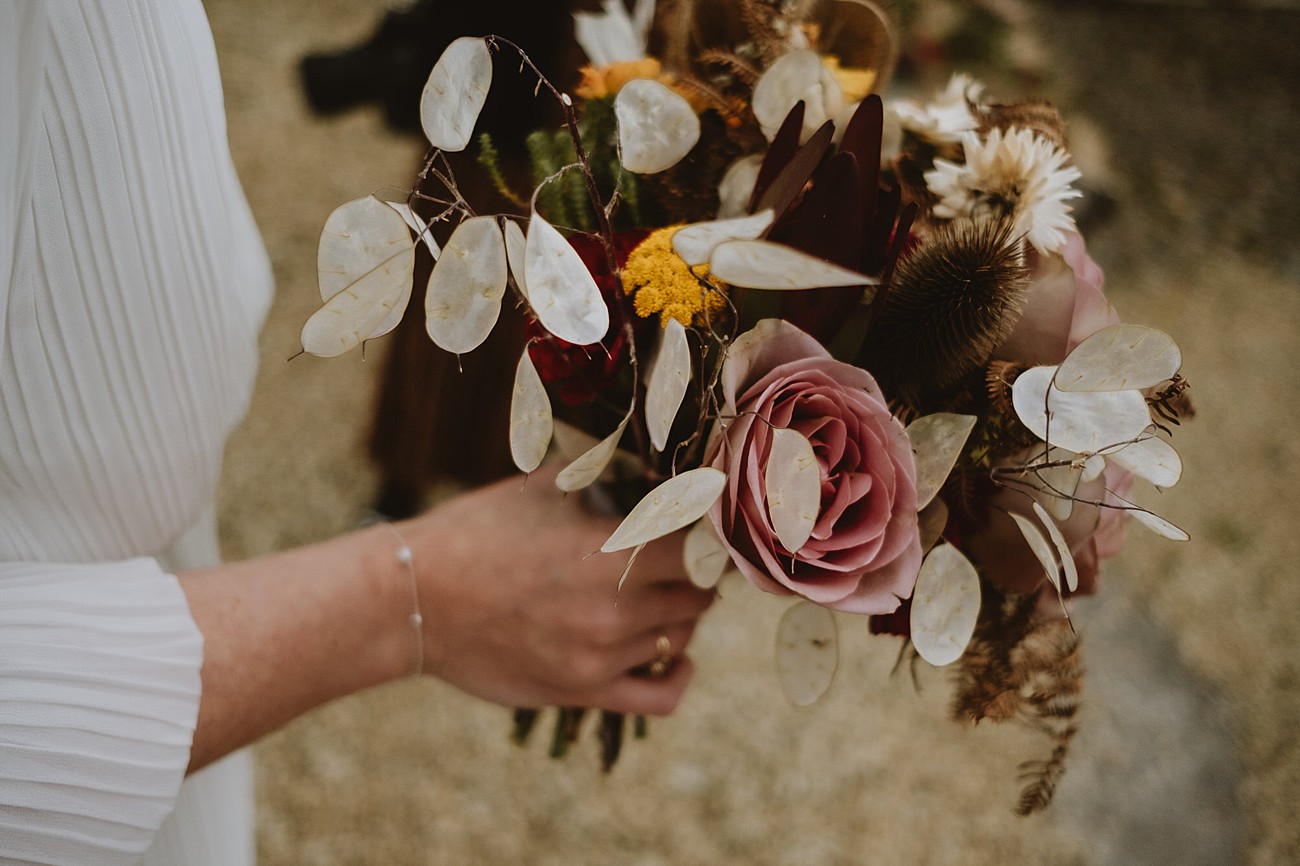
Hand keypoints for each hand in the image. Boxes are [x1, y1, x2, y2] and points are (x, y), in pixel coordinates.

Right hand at [399, 465, 713, 715]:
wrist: (412, 598)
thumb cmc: (477, 532)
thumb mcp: (546, 486)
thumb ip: (608, 476)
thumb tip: (656, 466)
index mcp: (611, 551)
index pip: (701, 544)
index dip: (708, 530)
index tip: (703, 521)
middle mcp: (615, 609)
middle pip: (699, 594)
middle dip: (696, 572)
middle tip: (681, 556)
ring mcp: (600, 656)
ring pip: (679, 637)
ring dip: (677, 614)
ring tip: (656, 593)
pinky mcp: (582, 691)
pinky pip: (661, 697)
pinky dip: (678, 675)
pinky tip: (674, 656)